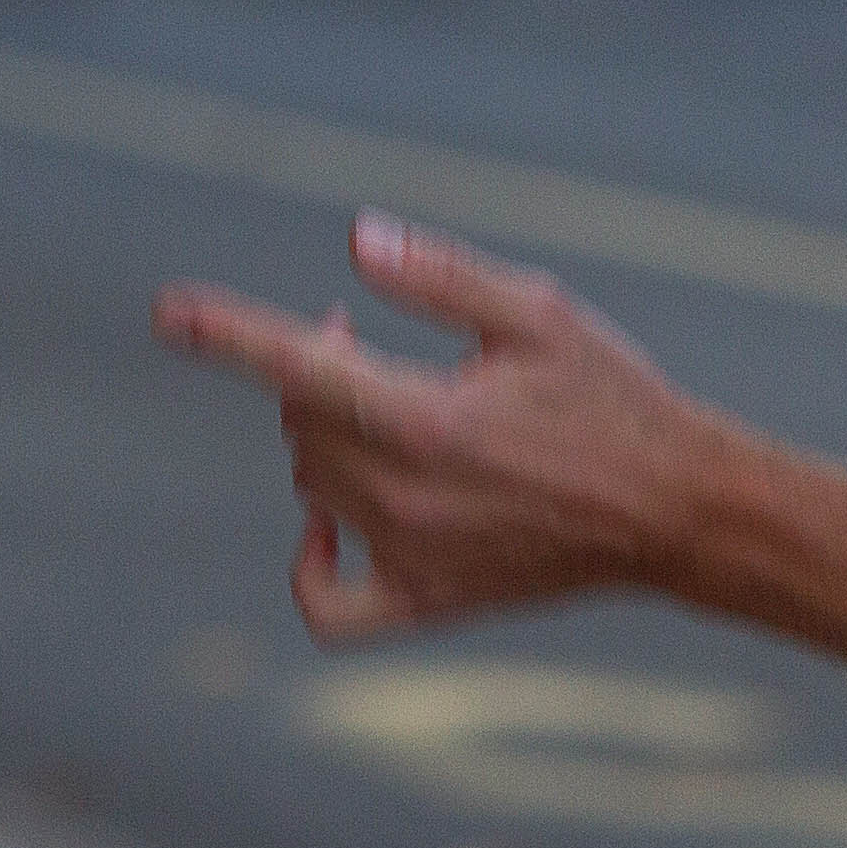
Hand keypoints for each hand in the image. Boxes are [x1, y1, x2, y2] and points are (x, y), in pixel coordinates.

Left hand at [157, 214, 712, 643]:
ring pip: (313, 484)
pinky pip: (327, 605)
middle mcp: (404, 494)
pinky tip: (326, 522)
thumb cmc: (614, 399)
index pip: (296, 366)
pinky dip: (308, 565)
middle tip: (362, 338)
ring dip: (325, 436)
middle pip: (301, 421)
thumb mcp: (540, 313)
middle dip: (316, 368)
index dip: (224, 333)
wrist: (679, 510)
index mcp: (426, 418)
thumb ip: (440, 276)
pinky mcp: (427, 603)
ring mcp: (410, 557)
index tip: (167, 312)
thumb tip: (354, 241)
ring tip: (387, 405)